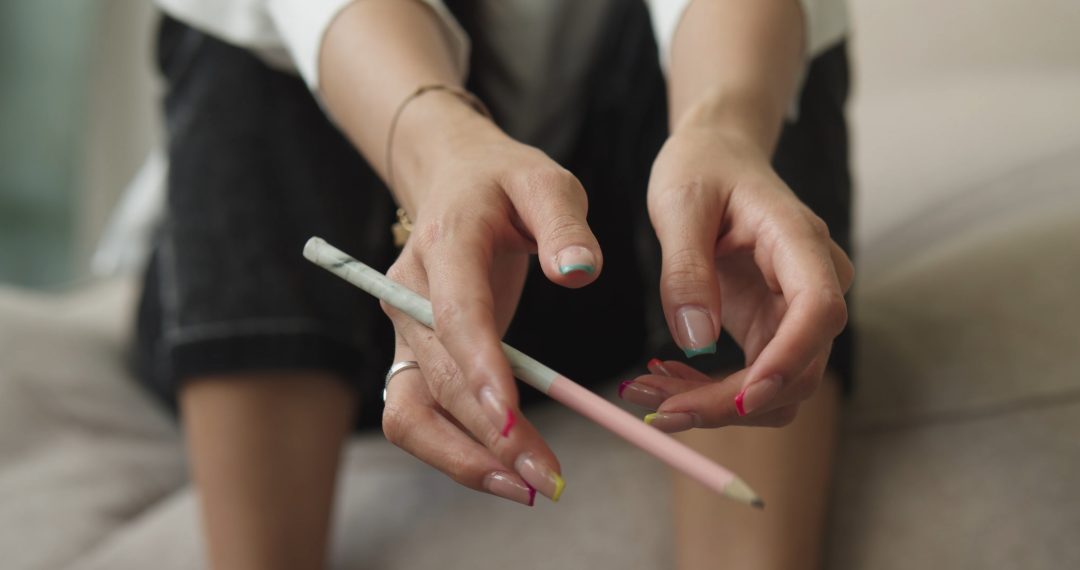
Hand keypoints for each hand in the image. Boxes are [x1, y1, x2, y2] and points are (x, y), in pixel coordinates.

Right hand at [379, 105, 598, 503]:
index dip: (480, 368)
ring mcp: (403, 329)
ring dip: (463, 458)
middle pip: (436, 379)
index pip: (454, 313)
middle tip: (549, 479)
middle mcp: (408, 293)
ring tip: (528, 488)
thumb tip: (579, 273)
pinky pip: (419, 416)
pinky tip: (507, 470)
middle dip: (489, 436)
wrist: (452, 177)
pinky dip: (456, 451)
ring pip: (411, 412)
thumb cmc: (505, 182)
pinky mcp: (411, 354)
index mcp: (444, 244)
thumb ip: (564, 222)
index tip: (512, 418)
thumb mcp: (546, 180)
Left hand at [633, 124, 852, 430]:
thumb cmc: (701, 168)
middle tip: (656, 407)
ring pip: (775, 389)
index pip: (819, 311)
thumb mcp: (679, 204)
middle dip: (730, 402)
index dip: (788, 359)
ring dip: (716, 407)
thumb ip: (686, 268)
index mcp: (799, 241)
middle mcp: (812, 283)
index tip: (743, 395)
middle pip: (797, 368)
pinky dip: (708, 393)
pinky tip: (663, 377)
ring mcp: (793, 312)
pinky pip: (751, 382)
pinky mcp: (770, 330)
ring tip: (647, 391)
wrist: (717, 156)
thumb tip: (695, 339)